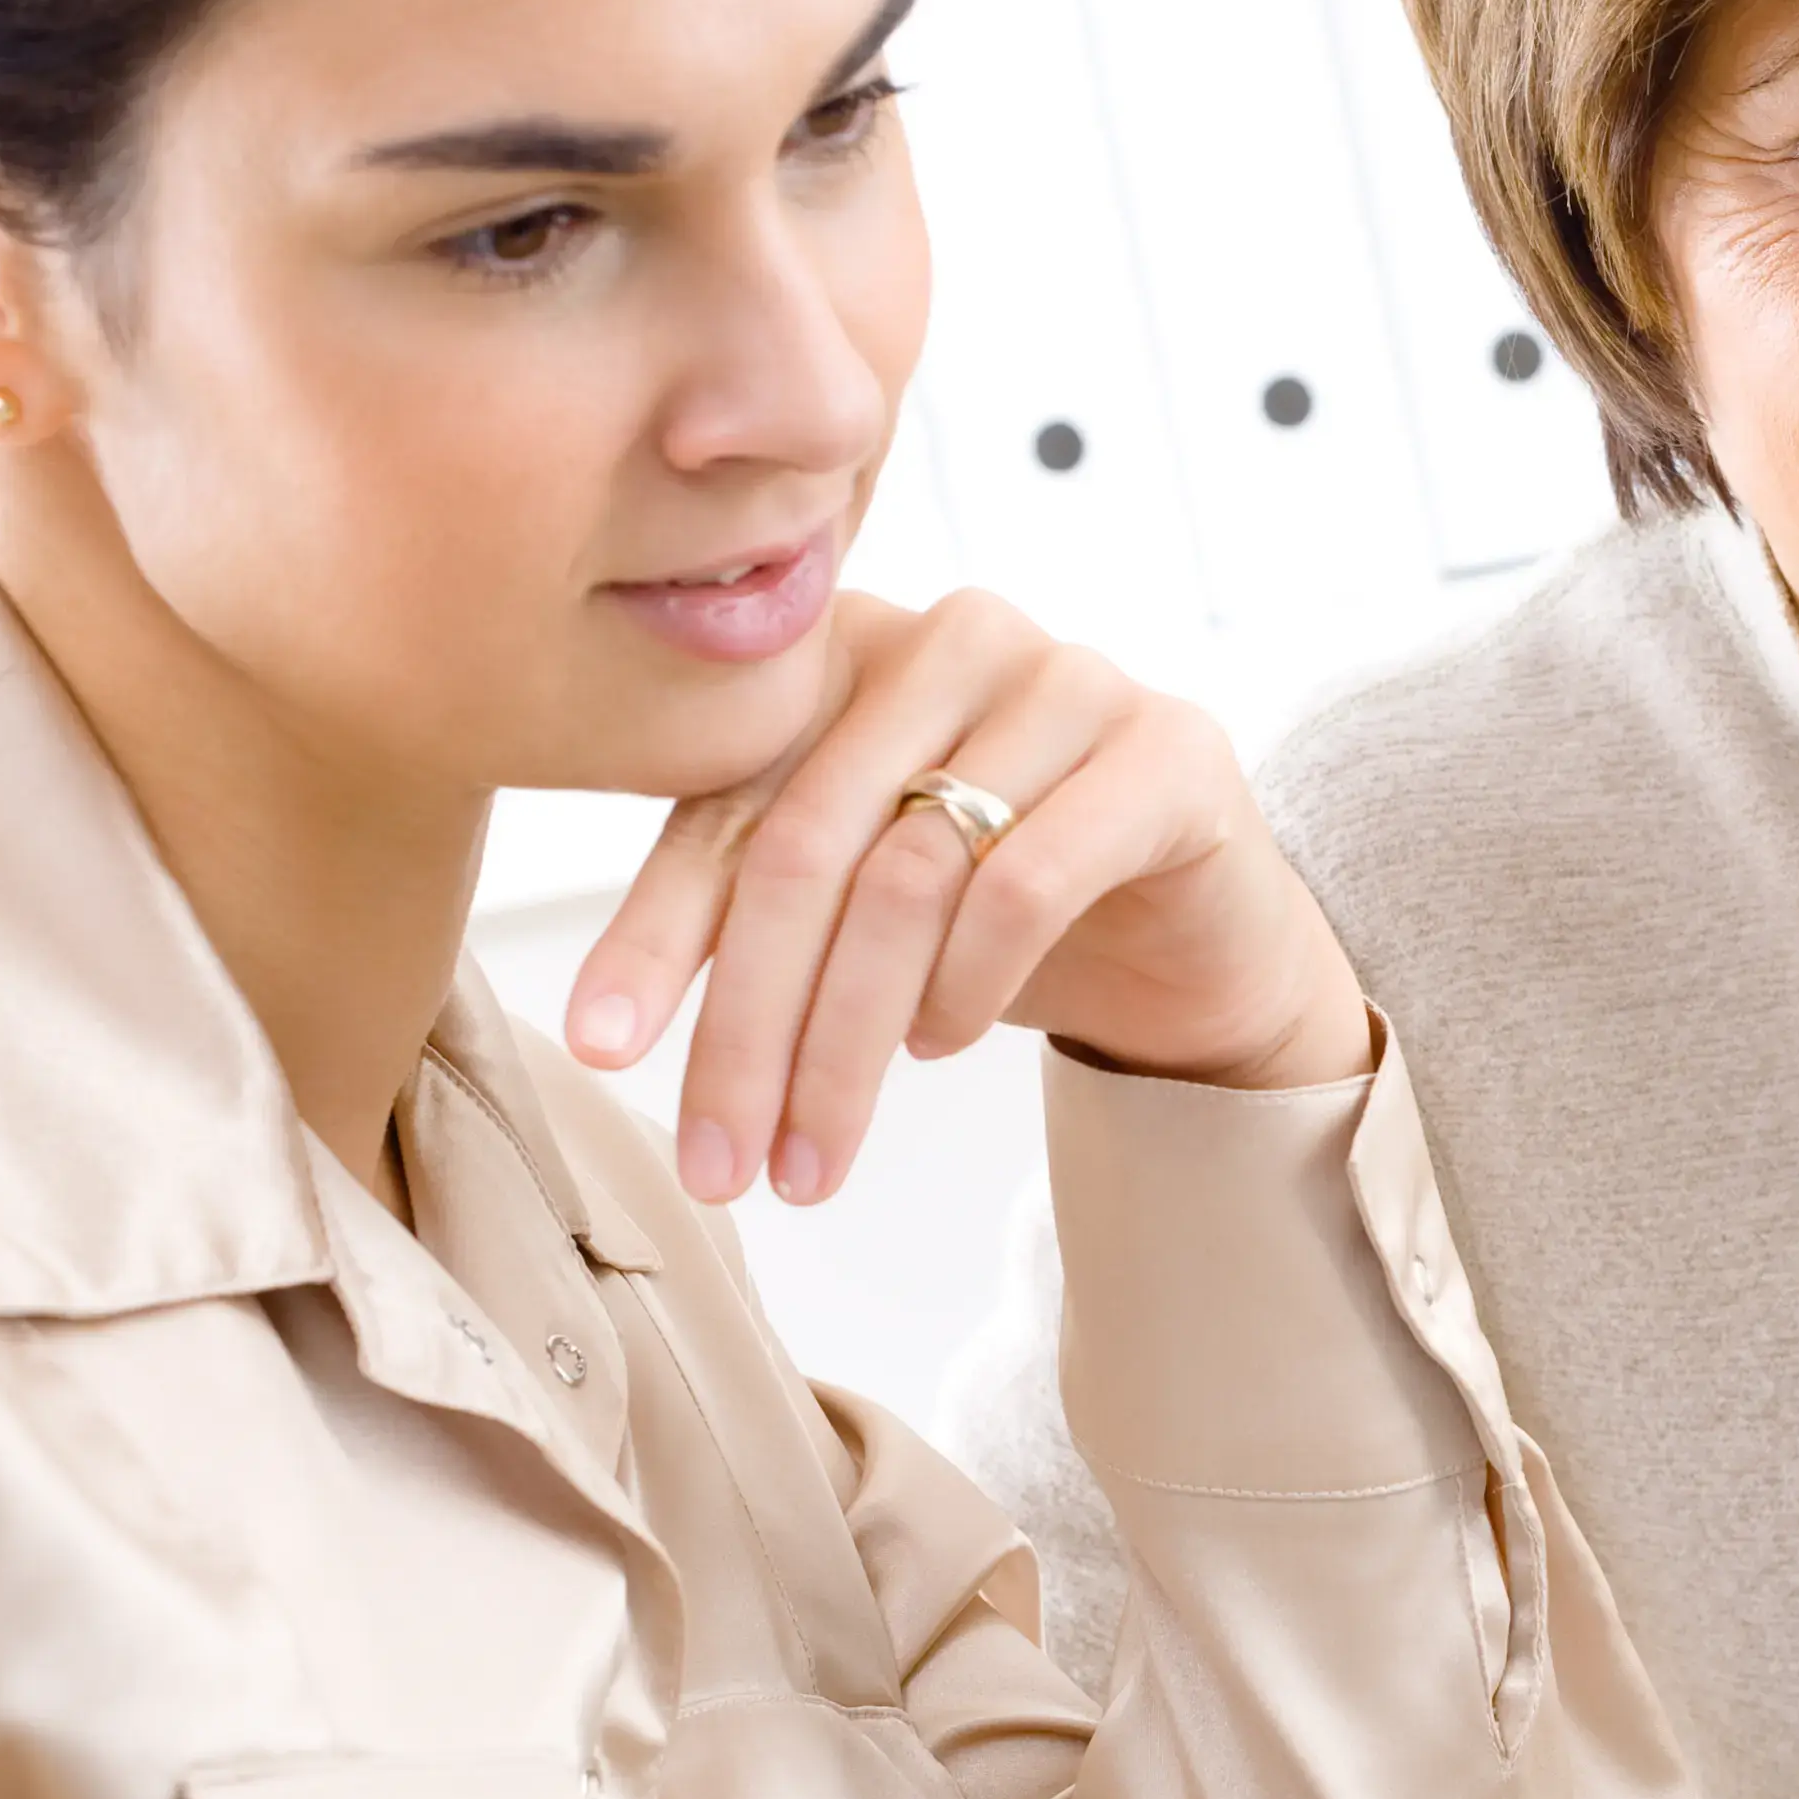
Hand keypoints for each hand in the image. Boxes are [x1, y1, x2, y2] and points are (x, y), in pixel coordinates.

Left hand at [567, 589, 1372, 1201]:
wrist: (1197, 935)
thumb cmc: (1002, 910)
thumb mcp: (856, 895)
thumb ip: (750, 892)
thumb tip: (605, 1022)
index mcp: (848, 646)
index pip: (725, 799)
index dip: (655, 933)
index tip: (601, 1053)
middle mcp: (954, 637)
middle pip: (807, 845)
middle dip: (752, 1024)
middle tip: (722, 1161)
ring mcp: (1070, 682)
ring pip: (908, 877)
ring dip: (847, 1043)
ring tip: (817, 1150)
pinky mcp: (1167, 754)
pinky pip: (1028, 882)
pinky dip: (967, 986)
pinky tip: (940, 1046)